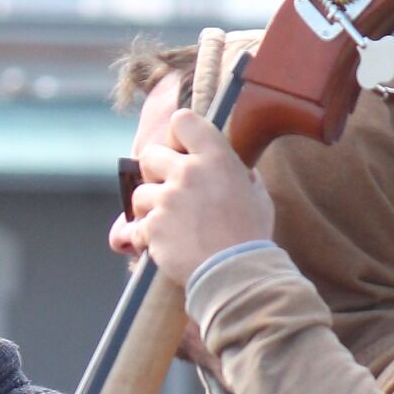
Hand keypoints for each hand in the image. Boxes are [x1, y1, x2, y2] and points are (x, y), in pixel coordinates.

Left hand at [109, 109, 273, 288]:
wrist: (237, 273)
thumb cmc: (251, 236)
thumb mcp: (258, 196)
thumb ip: (242, 177)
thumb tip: (240, 172)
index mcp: (216, 157)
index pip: (182, 120)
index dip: (176, 135)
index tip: (180, 151)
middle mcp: (188, 172)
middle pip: (149, 155)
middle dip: (154, 173)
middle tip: (168, 192)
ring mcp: (167, 199)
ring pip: (139, 194)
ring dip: (149, 209)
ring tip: (168, 225)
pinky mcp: (153, 226)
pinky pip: (135, 227)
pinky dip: (143, 238)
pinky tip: (162, 245)